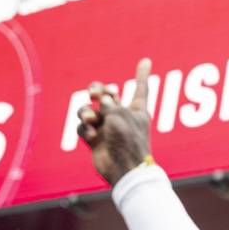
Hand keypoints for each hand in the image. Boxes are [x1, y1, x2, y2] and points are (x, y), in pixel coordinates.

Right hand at [77, 58, 153, 185]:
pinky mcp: (94, 139)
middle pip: (106, 95)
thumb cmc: (127, 140)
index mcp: (136, 110)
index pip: (140, 88)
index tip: (145, 61)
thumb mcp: (119, 114)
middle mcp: (121, 117)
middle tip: (94, 93)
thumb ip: (108, 102)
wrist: (124, 169)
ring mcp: (106, 128)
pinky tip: (91, 135)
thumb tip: (100, 100)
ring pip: (89, 110)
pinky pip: (82, 127)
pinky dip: (84, 129)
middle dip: (97, 89)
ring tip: (90, 119)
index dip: (142, 74)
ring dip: (86, 111)